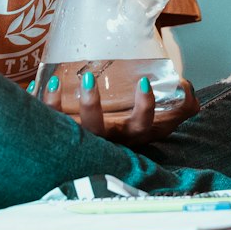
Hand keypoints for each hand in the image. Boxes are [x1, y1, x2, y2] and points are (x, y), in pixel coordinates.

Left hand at [39, 72, 199, 147]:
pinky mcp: (59, 135)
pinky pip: (46, 124)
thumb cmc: (133, 125)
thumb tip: (190, 90)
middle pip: (98, 132)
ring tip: (56, 81)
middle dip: (92, 107)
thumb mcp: (158, 117)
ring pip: (66, 130)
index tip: (144, 83)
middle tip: (89, 78)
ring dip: (58, 108)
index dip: (144, 108)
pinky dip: (41, 105)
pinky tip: (40, 84)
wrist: (102, 151)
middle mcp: (105, 141)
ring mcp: (81, 139)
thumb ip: (178, 104)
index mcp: (131, 135)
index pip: (141, 126)